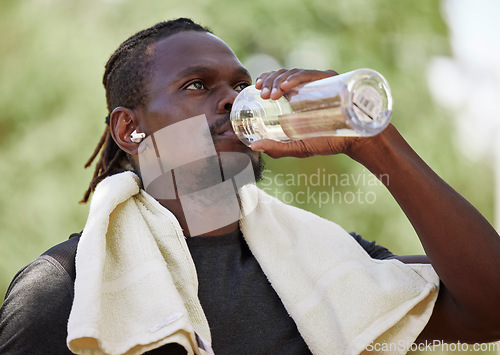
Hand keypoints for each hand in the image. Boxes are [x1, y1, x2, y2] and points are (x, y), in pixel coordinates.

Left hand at [252, 68, 367, 157]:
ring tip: (272, 94)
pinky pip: (310, 75)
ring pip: (294, 73)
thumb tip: (254, 147)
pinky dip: (296, 79)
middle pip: (284, 74)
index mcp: (299, 96)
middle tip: (263, 94)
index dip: (267, 79)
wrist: (358, 141)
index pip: (279, 80)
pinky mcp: (332, 80)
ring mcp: (320, 81)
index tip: (257, 88)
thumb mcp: (298, 147)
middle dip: (270, 81)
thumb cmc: (329, 143)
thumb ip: (277, 149)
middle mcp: (309, 86)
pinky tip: (285, 87)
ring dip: (280, 81)